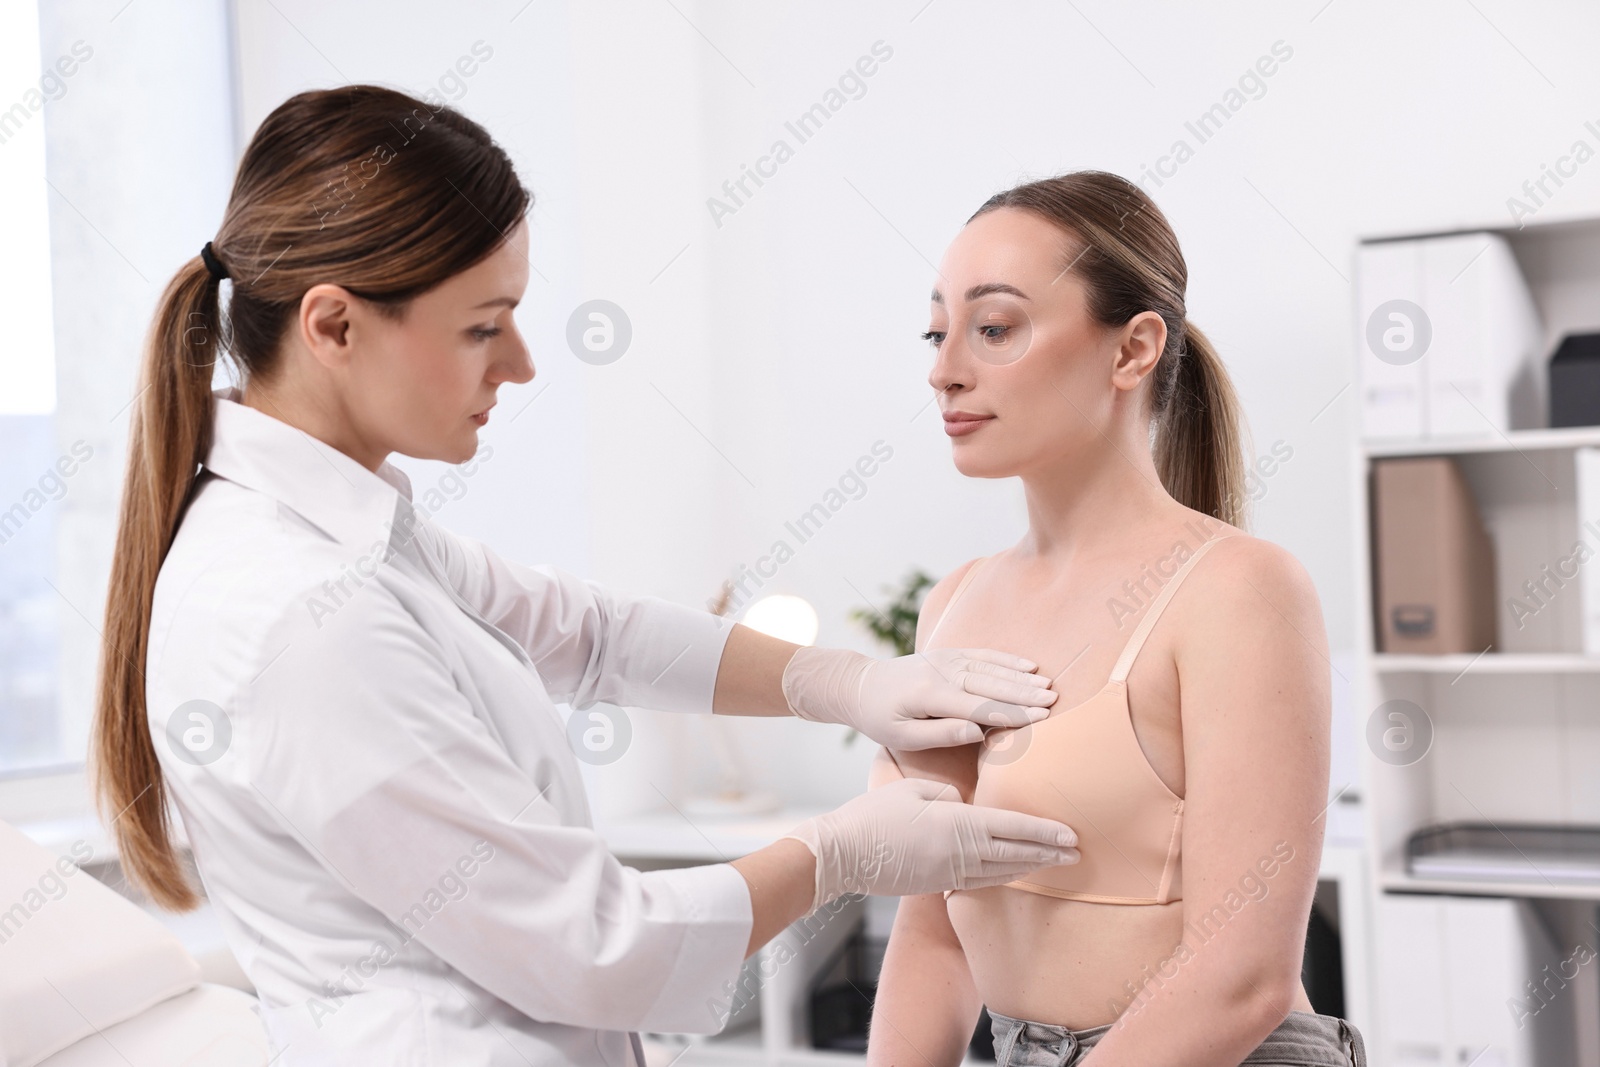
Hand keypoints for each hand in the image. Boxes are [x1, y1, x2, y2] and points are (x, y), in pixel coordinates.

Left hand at [781, 645, 1057, 748]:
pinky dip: (1005, 659)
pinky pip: (980, 655)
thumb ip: (940, 734)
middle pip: (989, 683)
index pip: (978, 704)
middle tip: (1053, 700)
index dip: (1010, 711)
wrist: (860, 685)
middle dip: (1023, 692)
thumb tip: (977, 731)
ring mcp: (944, 660)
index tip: (1039, 717)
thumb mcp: (902, 736)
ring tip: (1047, 685)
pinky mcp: (946, 655)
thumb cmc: (880, 719)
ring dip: (1020, 676)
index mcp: (929, 695)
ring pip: (989, 667)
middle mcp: (940, 672)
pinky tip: (1027, 666)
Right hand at [782, 777, 1078, 911]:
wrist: (842, 855)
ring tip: (1052, 862)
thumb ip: (945, 794)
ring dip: (1029, 867)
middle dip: (1047, 854)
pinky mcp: (937, 884)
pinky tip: (1012, 872)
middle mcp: (959, 853)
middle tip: (1075, 853)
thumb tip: (963, 803)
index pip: (1011, 827)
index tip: (1070, 835)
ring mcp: (949, 873)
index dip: (1044, 832)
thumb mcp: (912, 790)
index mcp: (956, 823)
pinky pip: (980, 881)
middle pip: (1014, 854)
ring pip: (1000, 871)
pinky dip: (1002, 876)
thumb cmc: (872, 815)